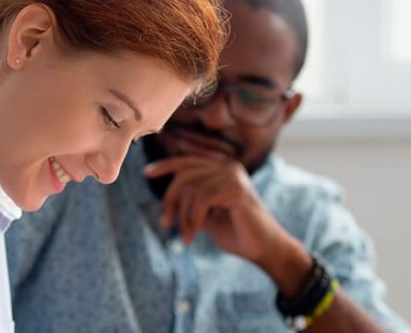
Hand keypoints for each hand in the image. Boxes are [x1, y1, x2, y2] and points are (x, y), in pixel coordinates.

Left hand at [144, 156, 289, 267]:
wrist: (263, 249)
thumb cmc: (236, 233)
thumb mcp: (207, 213)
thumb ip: (192, 200)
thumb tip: (168, 196)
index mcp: (222, 170)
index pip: (188, 161)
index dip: (166, 165)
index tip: (146, 172)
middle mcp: (228, 167)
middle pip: (184, 175)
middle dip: (170, 202)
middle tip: (166, 225)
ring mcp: (233, 176)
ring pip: (191, 190)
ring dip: (184, 217)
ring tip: (187, 236)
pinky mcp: (237, 189)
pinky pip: (201, 199)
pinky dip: (193, 219)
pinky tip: (196, 234)